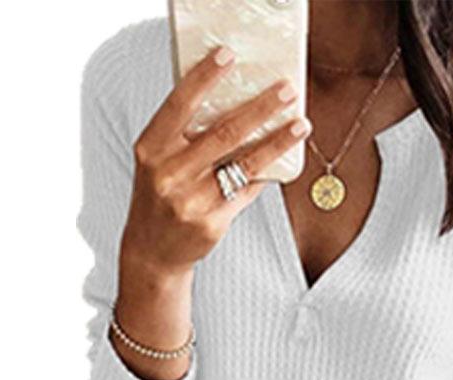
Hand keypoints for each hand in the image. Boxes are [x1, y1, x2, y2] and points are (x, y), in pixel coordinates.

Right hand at [120, 44, 311, 275]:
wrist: (151, 250)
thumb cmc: (160, 197)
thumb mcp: (159, 162)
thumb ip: (186, 137)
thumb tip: (239, 105)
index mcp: (151, 149)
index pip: (179, 105)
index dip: (204, 78)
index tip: (229, 56)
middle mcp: (168, 174)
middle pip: (223, 133)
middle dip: (260, 109)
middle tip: (286, 90)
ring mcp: (191, 201)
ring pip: (244, 164)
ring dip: (277, 142)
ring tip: (301, 125)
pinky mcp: (212, 224)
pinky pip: (246, 191)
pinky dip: (266, 174)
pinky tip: (285, 160)